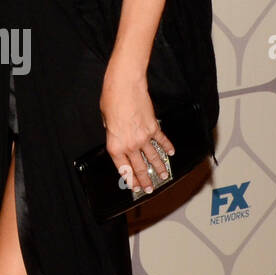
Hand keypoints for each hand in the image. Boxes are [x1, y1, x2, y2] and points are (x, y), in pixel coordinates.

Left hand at [99, 70, 174, 194]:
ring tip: (164, 176)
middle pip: (139, 167)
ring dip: (159, 168)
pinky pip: (162, 141)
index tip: (134, 187)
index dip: (130, 180)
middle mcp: (130, 145)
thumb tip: (119, 136)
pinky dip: (167, 147)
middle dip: (145, 180)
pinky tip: (171, 154)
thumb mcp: (105, 121)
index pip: (123, 169)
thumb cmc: (111, 100)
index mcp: (115, 146)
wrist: (125, 86)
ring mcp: (144, 138)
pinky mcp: (154, 128)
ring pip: (153, 158)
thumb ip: (112, 133)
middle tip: (150, 188)